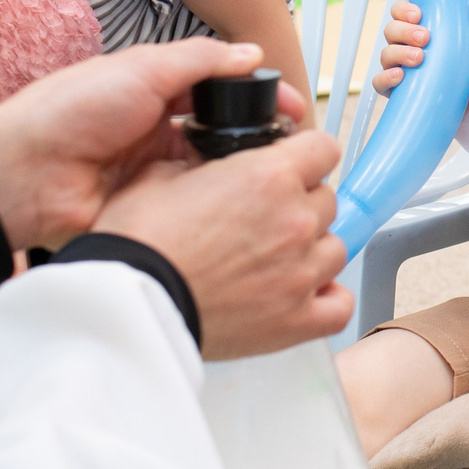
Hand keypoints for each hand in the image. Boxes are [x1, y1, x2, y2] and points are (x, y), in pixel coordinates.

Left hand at [0, 39, 307, 248]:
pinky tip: (243, 207)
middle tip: (293, 151)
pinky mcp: (151, 212)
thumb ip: (199, 60)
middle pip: (224, 136)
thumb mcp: (141, 69)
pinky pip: (195, 208)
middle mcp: (160, 134)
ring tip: (277, 180)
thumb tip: (252, 52)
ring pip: (214, 174)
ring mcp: (157, 175)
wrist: (23, 172)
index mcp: (156, 95)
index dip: (259, 100)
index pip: (222, 94)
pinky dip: (218, 206)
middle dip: (258, 142)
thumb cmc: (71, 109)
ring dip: (241, 175)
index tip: (295, 111)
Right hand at [91, 130, 352, 358]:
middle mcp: (295, 221)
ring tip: (272, 260)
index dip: (305, 155)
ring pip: (334, 248)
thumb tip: (214, 163)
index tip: (291, 166)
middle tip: (261, 219)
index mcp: (269, 176)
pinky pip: (340, 304)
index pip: (323, 148)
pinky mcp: (298, 320)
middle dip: (299, 203)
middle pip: (326, 200)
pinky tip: (300, 293)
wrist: (128, 305)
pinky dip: (326, 297)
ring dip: (310, 249)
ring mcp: (302, 273)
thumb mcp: (160, 174)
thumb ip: (204, 162)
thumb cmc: (138, 242)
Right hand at [373, 0, 468, 95]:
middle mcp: (407, 46)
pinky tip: (400, 76)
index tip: (417, 15)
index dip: (404, 10)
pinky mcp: (397, 91)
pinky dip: (386, 77)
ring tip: (419, 58)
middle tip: (424, 38)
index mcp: (422, 30)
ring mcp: (400, 68)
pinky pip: (380, 82)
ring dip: (399, 52)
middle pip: (391, 30)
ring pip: (386, 54)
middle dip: (405, 31)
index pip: (402, 12)